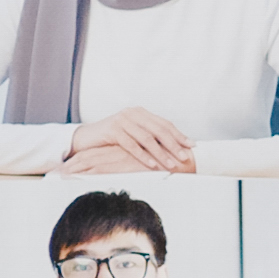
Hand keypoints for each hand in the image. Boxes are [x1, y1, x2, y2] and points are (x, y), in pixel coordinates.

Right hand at [56, 108, 200, 174]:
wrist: (86, 139)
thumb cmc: (112, 140)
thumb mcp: (132, 135)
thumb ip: (148, 137)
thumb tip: (173, 149)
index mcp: (141, 113)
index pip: (164, 124)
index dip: (179, 135)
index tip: (192, 146)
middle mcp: (133, 113)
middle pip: (159, 130)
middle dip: (174, 145)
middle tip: (185, 157)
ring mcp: (122, 120)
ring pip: (147, 138)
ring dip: (161, 153)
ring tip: (172, 164)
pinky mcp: (112, 130)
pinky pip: (131, 145)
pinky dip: (143, 156)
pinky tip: (152, 165)